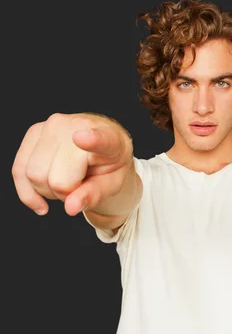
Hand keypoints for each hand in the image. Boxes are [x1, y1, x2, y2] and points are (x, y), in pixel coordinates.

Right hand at [12, 113, 132, 215]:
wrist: (100, 143)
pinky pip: (19, 169)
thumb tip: (70, 207)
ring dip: (46, 191)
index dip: (91, 140)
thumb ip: (94, 195)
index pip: (99, 139)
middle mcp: (77, 126)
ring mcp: (51, 126)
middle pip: (56, 178)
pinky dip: (27, 192)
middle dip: (64, 194)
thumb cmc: (108, 164)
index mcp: (108, 138)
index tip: (82, 138)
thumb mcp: (111, 183)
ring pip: (33, 175)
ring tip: (66, 182)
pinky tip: (40, 202)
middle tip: (78, 187)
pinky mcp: (33, 131)